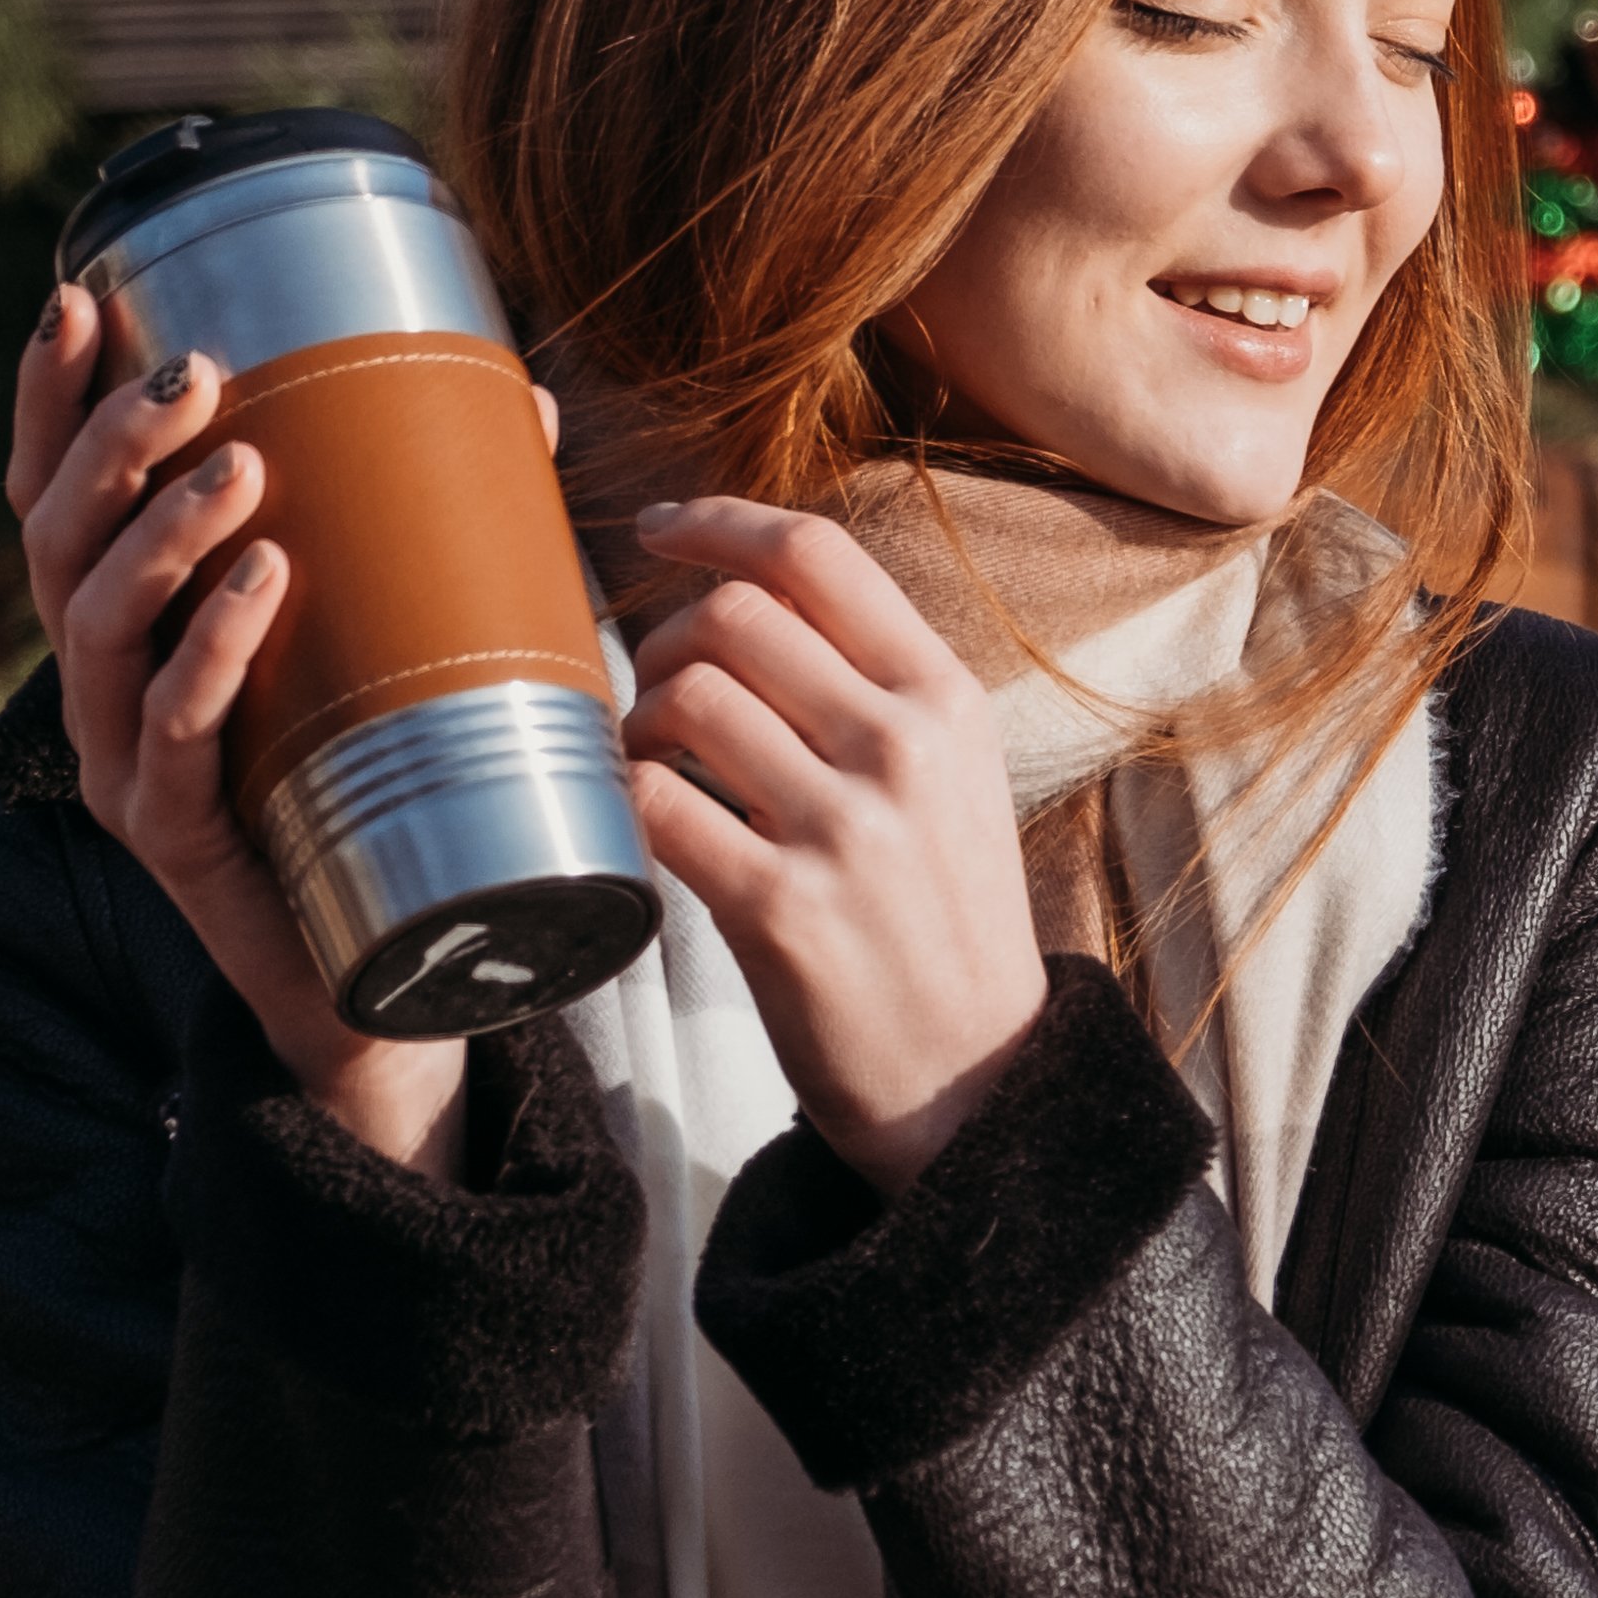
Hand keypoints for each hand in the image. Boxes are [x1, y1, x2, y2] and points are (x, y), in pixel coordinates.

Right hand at [3, 285, 469, 1172]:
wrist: (391, 975)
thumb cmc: (383, 783)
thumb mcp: (395, 636)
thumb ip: (441, 526)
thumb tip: (528, 398)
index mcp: (129, 623)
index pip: (54, 491)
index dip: (49, 399)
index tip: (73, 295)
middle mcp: (100, 687)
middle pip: (58, 542)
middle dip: (112, 444)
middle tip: (193, 372)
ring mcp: (123, 767)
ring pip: (99, 630)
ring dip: (162, 534)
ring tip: (242, 464)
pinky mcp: (172, 839)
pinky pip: (174, 735)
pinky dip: (210, 651)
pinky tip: (260, 586)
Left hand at [621, 497, 1051, 1194]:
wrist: (973, 1075)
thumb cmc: (940, 917)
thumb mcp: (951, 777)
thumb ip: (872, 685)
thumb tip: (745, 595)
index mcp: (945, 699)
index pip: (816, 554)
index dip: (718, 522)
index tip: (660, 530)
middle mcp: (902, 748)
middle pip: (732, 616)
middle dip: (664, 640)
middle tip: (658, 695)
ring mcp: (844, 828)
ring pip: (684, 699)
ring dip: (638, 723)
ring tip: (656, 768)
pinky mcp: (780, 907)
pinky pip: (655, 802)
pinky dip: (624, 799)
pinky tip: (645, 823)